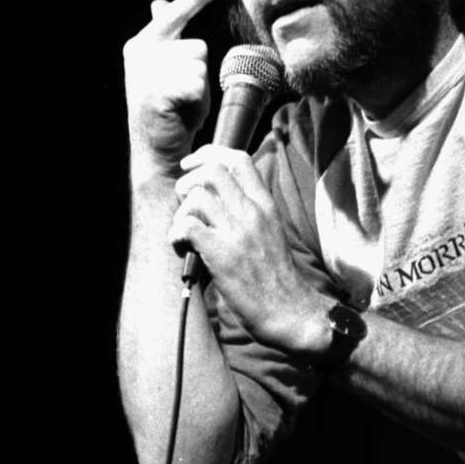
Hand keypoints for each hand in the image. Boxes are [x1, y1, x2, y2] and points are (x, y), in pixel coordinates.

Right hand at [123, 0, 229, 169]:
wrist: (159, 149)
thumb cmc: (172, 108)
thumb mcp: (170, 68)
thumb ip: (168, 37)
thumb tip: (159, 2)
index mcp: (143, 43)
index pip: (178, 12)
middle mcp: (142, 52)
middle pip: (198, 46)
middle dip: (200, 71)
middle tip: (183, 95)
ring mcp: (147, 72)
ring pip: (200, 66)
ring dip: (200, 87)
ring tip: (182, 103)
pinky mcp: (157, 92)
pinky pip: (197, 85)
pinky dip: (197, 102)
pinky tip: (180, 112)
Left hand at [169, 145, 331, 355]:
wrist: (288, 310)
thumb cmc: (274, 275)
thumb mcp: (270, 230)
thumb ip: (249, 209)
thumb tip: (215, 194)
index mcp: (266, 204)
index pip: (238, 158)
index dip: (208, 154)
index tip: (192, 166)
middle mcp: (253, 212)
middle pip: (212, 170)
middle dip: (188, 181)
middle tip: (185, 204)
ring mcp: (238, 231)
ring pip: (196, 196)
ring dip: (181, 213)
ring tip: (185, 233)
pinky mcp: (222, 253)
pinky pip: (186, 226)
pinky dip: (176, 234)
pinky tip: (183, 248)